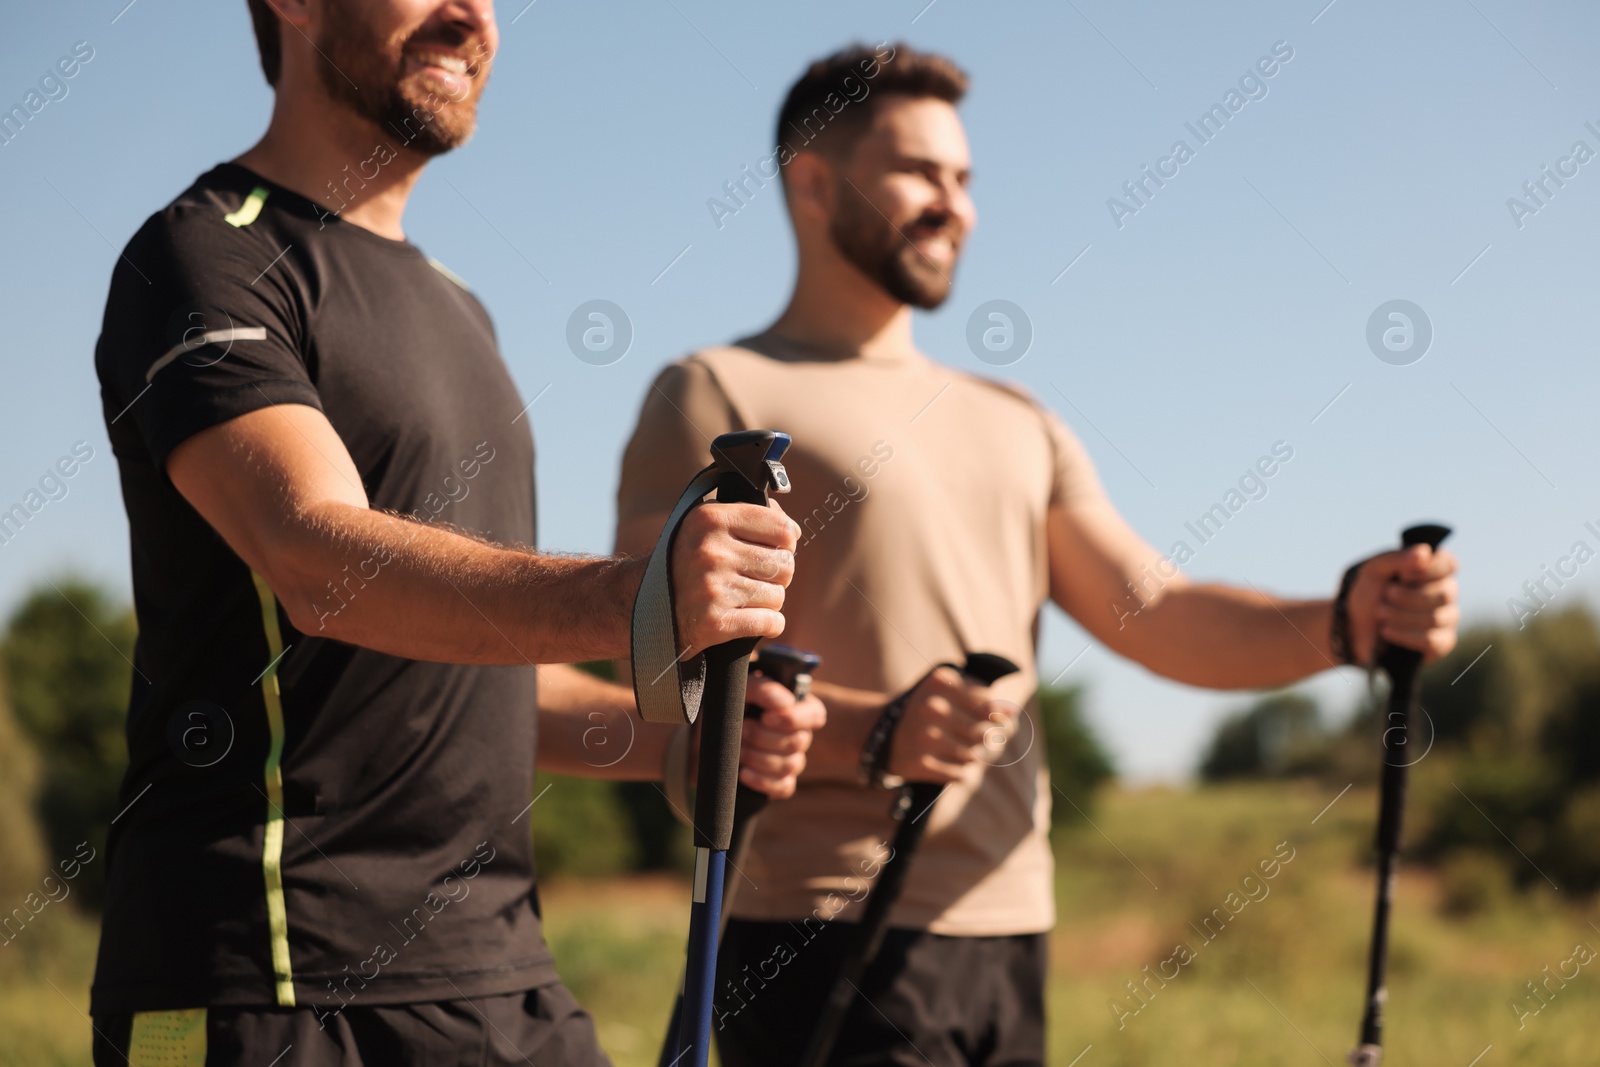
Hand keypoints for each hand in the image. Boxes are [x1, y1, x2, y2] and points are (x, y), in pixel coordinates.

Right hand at [670, 501, 798, 657]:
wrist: (638, 603)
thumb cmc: (683, 562)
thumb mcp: (703, 526)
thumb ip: (746, 518)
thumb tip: (793, 529)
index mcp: (710, 520)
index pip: (781, 527)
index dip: (786, 542)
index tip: (776, 549)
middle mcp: (711, 552)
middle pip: (784, 565)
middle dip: (776, 575)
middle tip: (755, 579)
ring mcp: (712, 588)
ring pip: (778, 596)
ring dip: (768, 601)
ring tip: (744, 599)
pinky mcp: (715, 622)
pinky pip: (771, 622)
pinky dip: (769, 625)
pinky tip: (751, 619)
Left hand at [738, 675, 826, 797]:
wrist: (711, 731)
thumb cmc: (733, 703)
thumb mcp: (742, 686)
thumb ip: (763, 687)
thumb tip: (784, 703)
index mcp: (798, 708)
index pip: (815, 716)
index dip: (794, 719)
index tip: (766, 717)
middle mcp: (800, 735)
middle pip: (798, 742)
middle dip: (764, 737)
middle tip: (741, 729)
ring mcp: (792, 760)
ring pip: (789, 765)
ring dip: (758, 757)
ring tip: (738, 749)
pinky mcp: (781, 782)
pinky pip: (783, 787)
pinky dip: (762, 781)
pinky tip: (743, 773)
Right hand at [887, 666, 1018, 782]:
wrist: (882, 732)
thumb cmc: (928, 710)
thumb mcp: (950, 694)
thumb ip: (983, 700)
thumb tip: (1013, 714)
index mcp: (942, 682)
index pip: (988, 704)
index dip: (997, 717)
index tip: (996, 722)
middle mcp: (932, 706)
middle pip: (983, 732)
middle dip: (986, 739)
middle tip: (979, 740)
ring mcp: (925, 735)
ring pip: (973, 755)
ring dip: (972, 756)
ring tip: (960, 750)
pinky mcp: (920, 762)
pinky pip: (959, 774)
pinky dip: (959, 772)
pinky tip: (949, 763)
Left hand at [1346, 545, 1459, 664]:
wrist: (1352, 627)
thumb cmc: (1367, 594)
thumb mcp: (1373, 570)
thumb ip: (1397, 558)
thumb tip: (1425, 552)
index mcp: (1434, 569)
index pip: (1448, 565)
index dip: (1427, 571)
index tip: (1402, 575)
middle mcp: (1446, 592)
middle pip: (1445, 593)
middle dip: (1408, 596)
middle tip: (1385, 595)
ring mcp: (1446, 618)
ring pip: (1436, 618)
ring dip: (1401, 615)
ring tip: (1380, 613)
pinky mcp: (1441, 642)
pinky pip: (1432, 641)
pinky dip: (1405, 635)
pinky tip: (1386, 631)